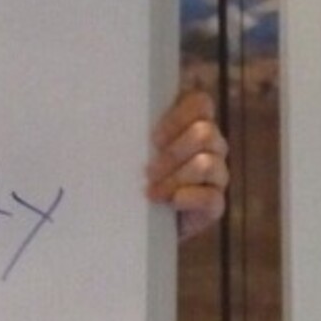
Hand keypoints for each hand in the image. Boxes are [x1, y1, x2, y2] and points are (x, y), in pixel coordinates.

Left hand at [144, 88, 228, 240]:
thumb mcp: (130, 145)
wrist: (140, 217)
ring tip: (153, 191)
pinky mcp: (216, 203)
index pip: (200, 102)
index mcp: (191, 122)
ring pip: (207, 164)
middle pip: (205, 133)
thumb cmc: (132, 172)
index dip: (179, 116)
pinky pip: (212, 197)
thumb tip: (103, 107)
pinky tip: (172, 202)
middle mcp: (211, 144)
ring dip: (175, 178)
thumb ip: (130, 125)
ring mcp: (217, 174)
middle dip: (173, 152)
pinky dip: (189, 198)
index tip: (154, 138)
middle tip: (148, 171)